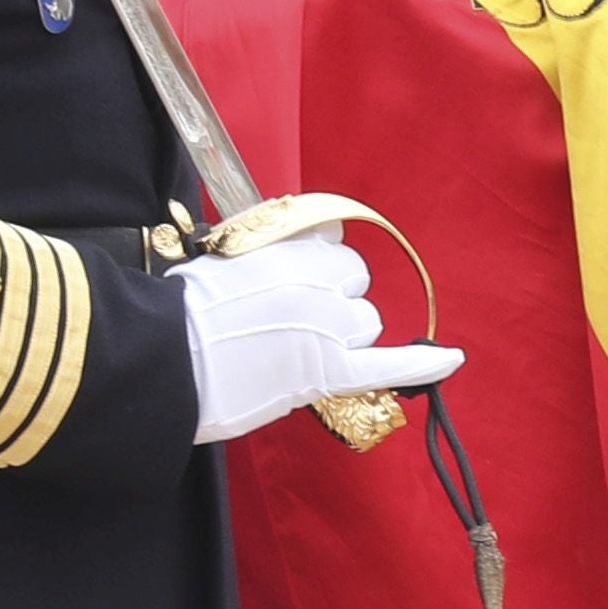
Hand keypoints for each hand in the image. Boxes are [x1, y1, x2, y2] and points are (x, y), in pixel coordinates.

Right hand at [178, 234, 463, 444]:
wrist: (155, 358)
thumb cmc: (173, 314)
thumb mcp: (219, 257)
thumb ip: (266, 250)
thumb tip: (307, 237)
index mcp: (287, 248)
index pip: (335, 247)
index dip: (321, 271)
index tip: (301, 285)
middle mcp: (315, 280)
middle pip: (355, 287)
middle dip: (335, 304)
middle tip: (291, 327)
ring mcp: (325, 326)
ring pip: (366, 325)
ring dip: (345, 338)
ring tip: (296, 354)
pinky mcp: (327, 371)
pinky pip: (389, 365)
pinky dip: (423, 363)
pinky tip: (452, 358)